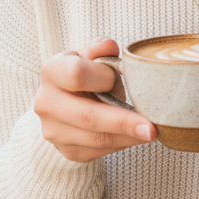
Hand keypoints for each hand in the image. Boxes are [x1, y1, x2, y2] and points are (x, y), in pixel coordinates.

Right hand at [34, 38, 154, 162]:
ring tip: (151, 132)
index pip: (77, 74)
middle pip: (88, 116)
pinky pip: (99, 152)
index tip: (123, 78)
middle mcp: (46, 103)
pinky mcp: (67, 151)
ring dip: (128, 137)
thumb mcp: (93, 56)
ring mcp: (53, 131)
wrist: (68, 102)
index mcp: (52, 71)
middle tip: (152, 128)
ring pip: (97, 139)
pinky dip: (121, 145)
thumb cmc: (87, 74)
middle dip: (124, 123)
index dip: (104, 77)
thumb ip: (101, 49)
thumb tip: (109, 46)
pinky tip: (134, 137)